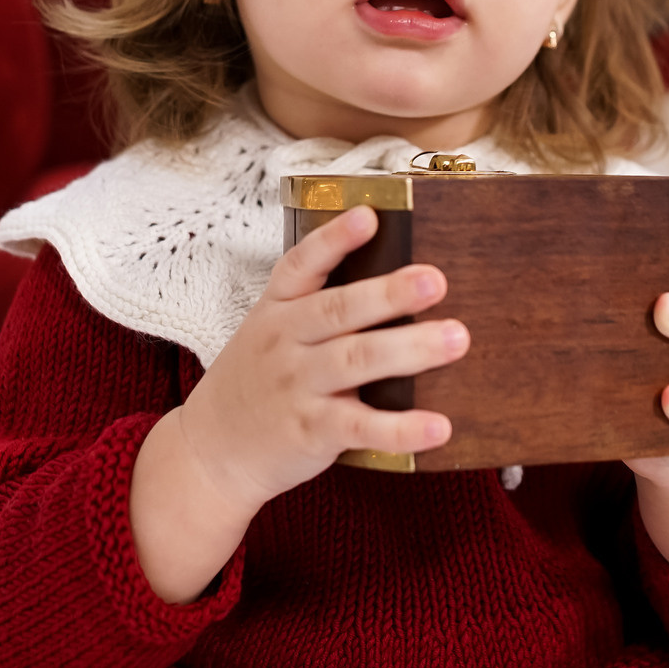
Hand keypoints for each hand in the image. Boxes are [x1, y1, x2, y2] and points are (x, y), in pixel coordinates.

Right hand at [171, 205, 467, 514]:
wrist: (212, 450)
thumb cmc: (258, 383)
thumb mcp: (270, 332)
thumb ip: (321, 309)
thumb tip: (400, 282)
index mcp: (278, 309)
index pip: (301, 265)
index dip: (334, 239)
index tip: (369, 217)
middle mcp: (285, 342)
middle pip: (339, 310)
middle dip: (389, 293)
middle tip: (436, 280)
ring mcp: (297, 386)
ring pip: (356, 361)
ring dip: (409, 349)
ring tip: (456, 339)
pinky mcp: (311, 432)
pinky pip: (360, 427)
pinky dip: (401, 429)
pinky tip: (438, 426)